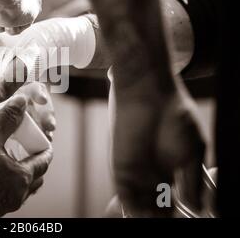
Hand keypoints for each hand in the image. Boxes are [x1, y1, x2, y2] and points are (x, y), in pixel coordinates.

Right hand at [0, 95, 52, 216]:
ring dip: (20, 177)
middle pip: (35, 180)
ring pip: (20, 191)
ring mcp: (1, 207)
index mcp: (21, 178)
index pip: (43, 163)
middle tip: (30, 153)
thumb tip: (22, 102)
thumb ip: (8, 118)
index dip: (45, 150)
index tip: (45, 144)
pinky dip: (5, 186)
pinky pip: (4, 198)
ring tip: (11, 164)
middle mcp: (15, 196)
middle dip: (35, 165)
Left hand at [111, 76, 204, 216]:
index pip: (174, 201)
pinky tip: (140, 216)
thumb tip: (195, 208)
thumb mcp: (193, 152)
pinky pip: (125, 196)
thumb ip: (193, 182)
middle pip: (156, 207)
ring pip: (141, 205)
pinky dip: (132, 210)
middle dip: (161, 216)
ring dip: (147, 216)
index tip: (184, 216)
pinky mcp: (121, 169)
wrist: (149, 94)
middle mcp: (153, 174)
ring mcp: (137, 173)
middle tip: (165, 221)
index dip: (179, 212)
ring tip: (154, 219)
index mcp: (172, 170)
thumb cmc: (175, 117)